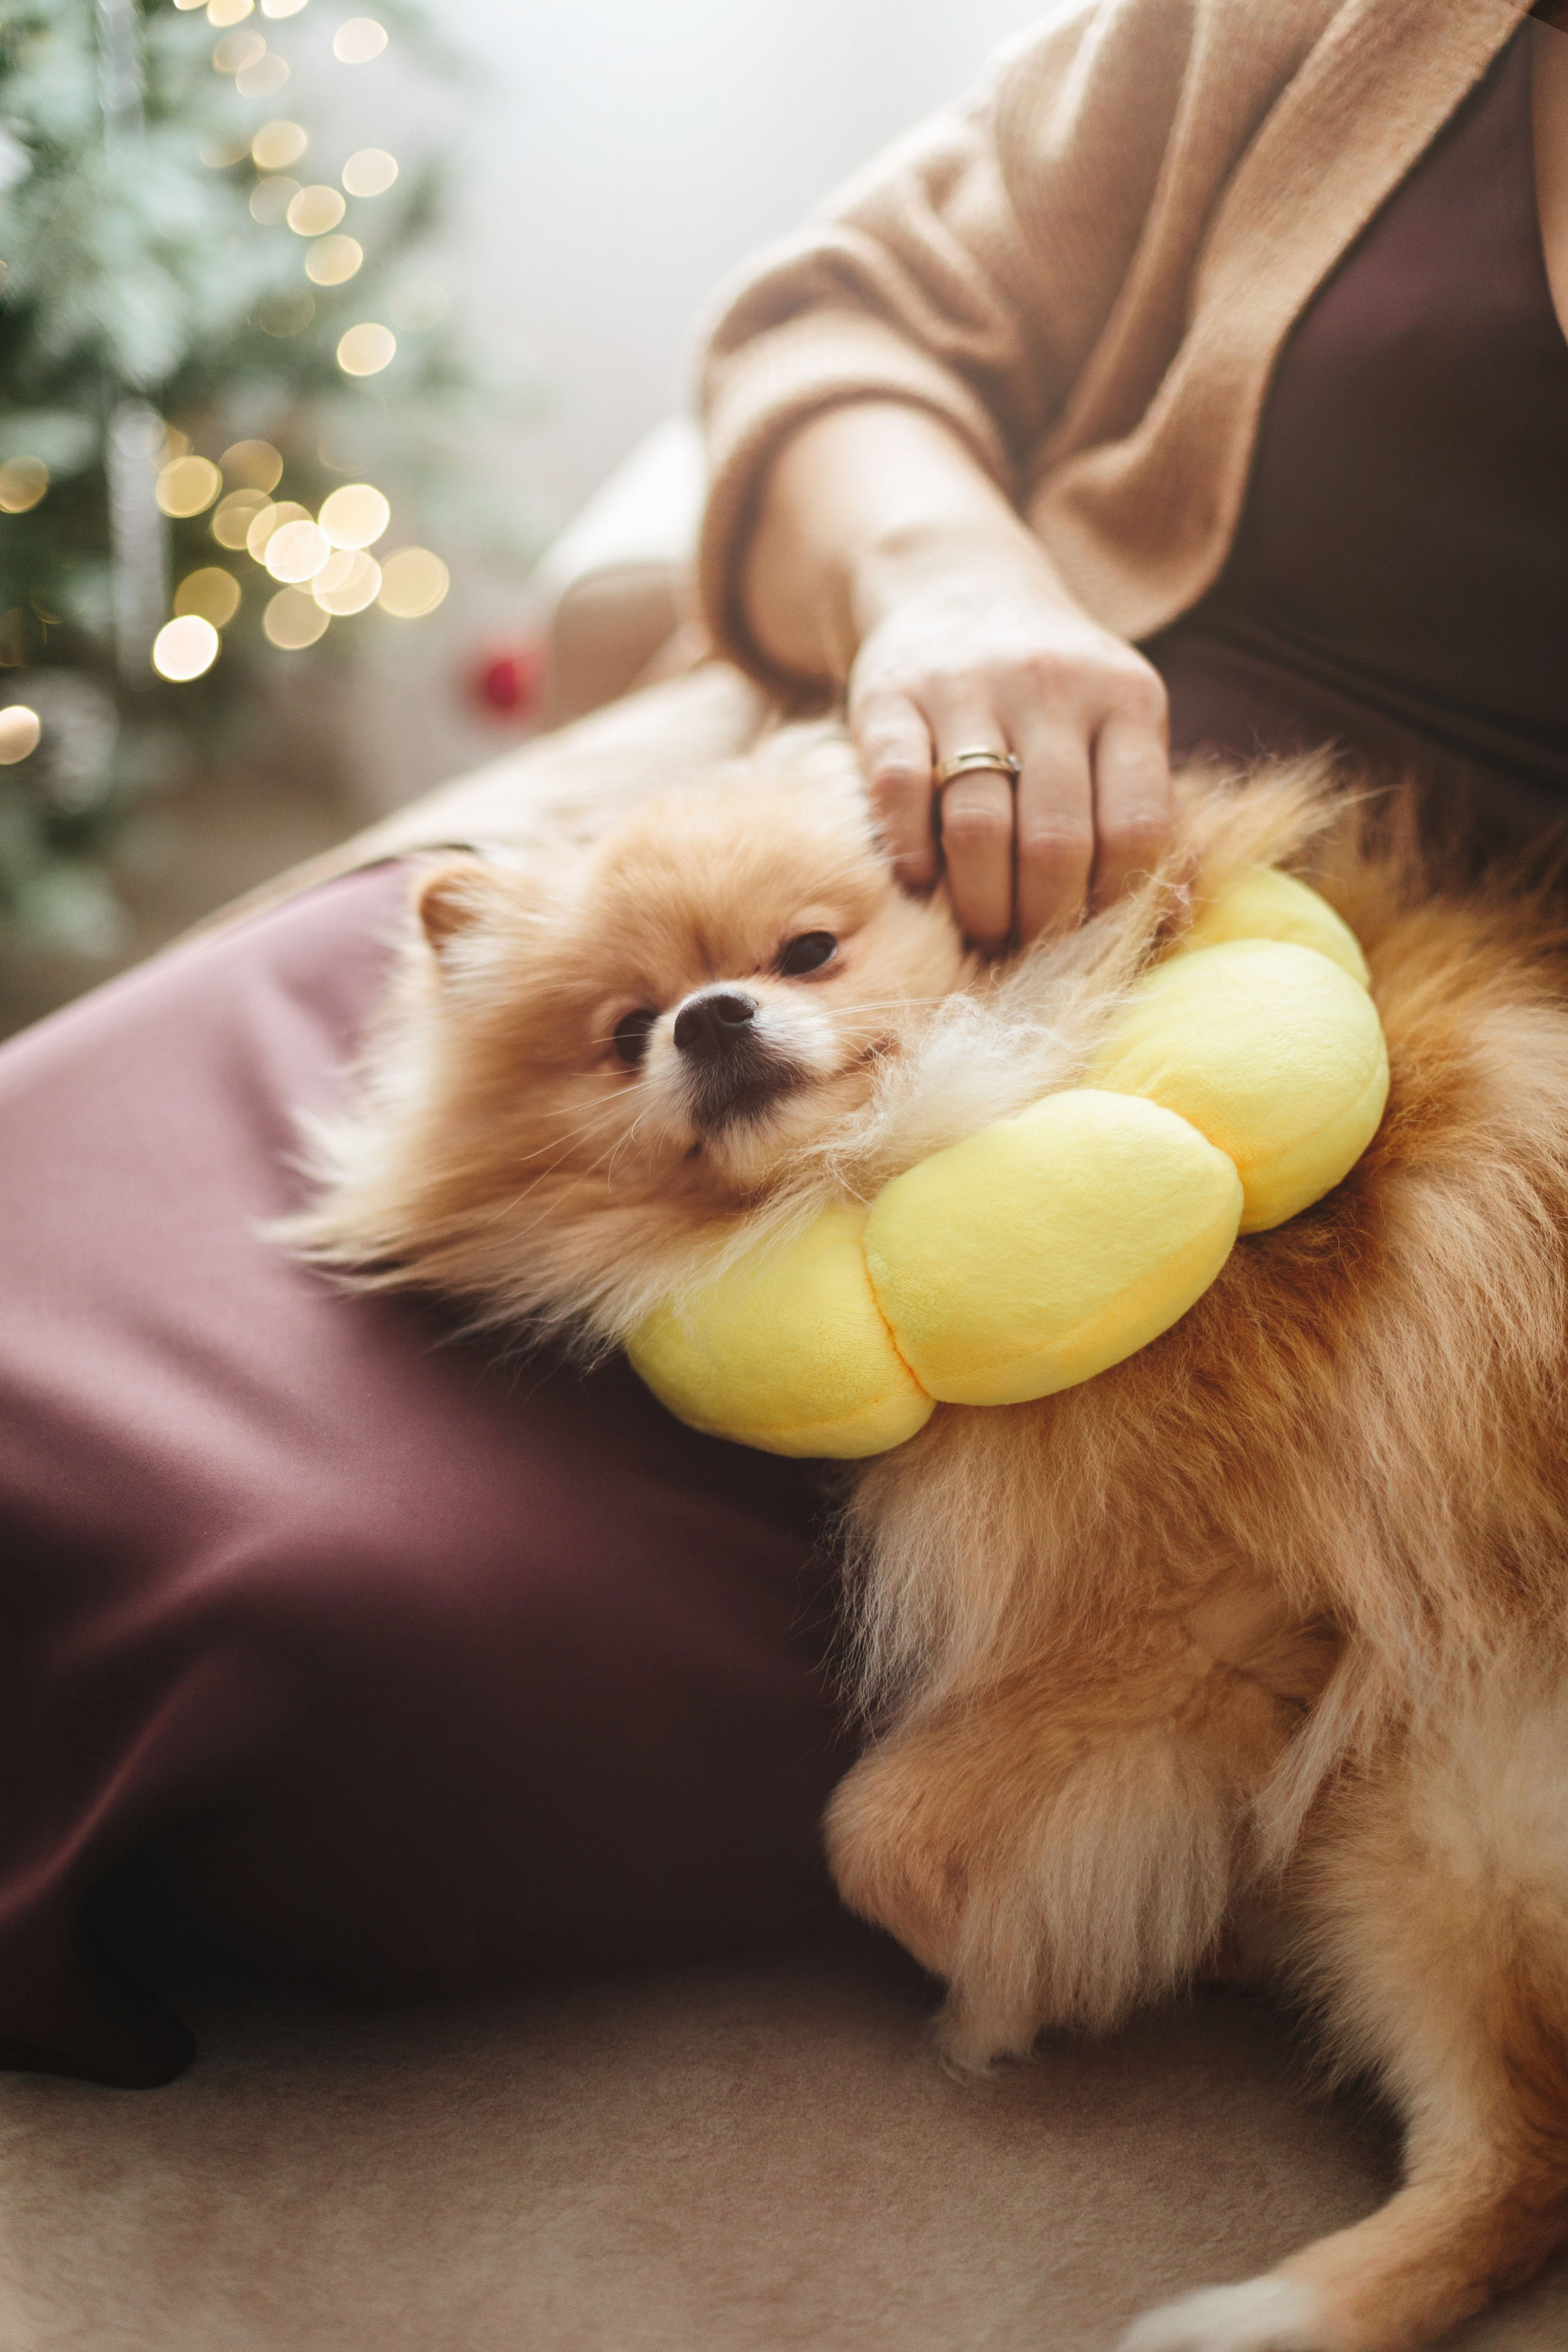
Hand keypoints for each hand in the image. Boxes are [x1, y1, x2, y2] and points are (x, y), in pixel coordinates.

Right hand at [847, 557, 1172, 948]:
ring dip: (978, 904)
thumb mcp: (1118, 722)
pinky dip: (911, 855)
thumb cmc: (1052, 691)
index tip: (1092, 934)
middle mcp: (1053, 686)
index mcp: (1127, 699)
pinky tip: (921, 881)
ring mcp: (967, 687)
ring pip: (977, 828)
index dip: (1116, 902)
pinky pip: (899, 795)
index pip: (1136, 828)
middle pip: (1055, 841)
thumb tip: (1174, 917)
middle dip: (1041, 920)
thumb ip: (1144, 807)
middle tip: (1027, 948)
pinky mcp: (891, 696)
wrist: (958, 583)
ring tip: (979, 932)